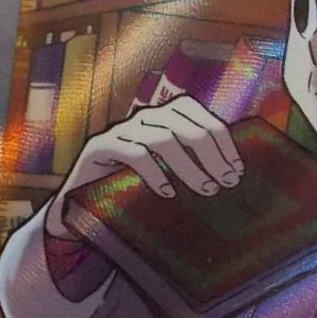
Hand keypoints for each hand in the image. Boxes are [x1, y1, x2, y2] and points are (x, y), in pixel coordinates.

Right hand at [44, 96, 243, 238]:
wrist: (79, 201)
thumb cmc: (129, 187)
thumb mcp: (164, 171)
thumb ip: (190, 163)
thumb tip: (231, 175)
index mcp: (161, 116)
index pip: (198, 116)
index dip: (222, 140)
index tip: (236, 170)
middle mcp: (142, 117)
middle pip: (184, 126)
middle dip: (210, 154)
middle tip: (225, 182)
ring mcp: (119, 131)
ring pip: (162, 138)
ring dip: (188, 166)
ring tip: (204, 189)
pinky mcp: (100, 148)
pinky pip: (134, 153)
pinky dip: (155, 173)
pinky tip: (167, 192)